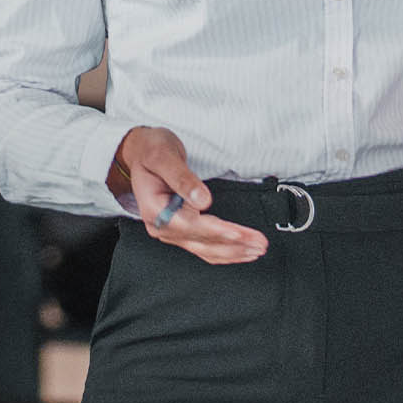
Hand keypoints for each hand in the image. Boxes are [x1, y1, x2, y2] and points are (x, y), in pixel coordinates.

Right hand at [108, 126, 265, 264]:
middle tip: (259, 243)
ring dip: (233, 252)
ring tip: (257, 249)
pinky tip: (241, 252)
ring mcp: (171, 231)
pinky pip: (205, 247)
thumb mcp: (163, 156)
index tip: (239, 233)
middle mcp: (162, 226)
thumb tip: (203, 199)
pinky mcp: (182, 230)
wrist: (142, 152)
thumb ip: (182, 178)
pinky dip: (225, 251)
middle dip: (234, 244)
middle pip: (203, 241)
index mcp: (155, 210)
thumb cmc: (151, 151)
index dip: (217, 231)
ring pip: (206, 250)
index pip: (191, 226)